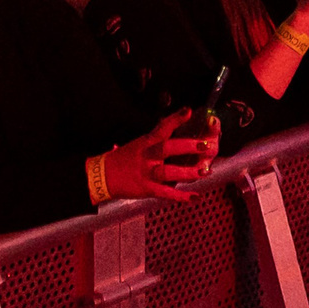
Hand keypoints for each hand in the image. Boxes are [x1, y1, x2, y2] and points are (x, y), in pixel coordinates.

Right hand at [102, 110, 219, 200]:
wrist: (102, 176)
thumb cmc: (122, 159)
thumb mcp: (138, 144)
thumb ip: (155, 138)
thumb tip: (169, 126)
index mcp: (145, 143)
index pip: (161, 128)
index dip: (175, 119)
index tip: (188, 111)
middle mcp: (147, 156)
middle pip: (168, 149)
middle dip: (188, 146)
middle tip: (206, 145)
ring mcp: (146, 173)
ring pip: (169, 172)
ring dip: (188, 172)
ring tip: (205, 171)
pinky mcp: (146, 189)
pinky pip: (165, 193)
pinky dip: (180, 196)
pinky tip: (194, 197)